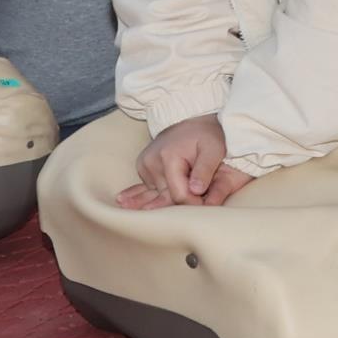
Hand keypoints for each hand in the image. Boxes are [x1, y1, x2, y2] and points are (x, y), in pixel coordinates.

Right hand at [118, 114, 254, 208]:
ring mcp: (145, 166)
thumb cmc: (205, 134)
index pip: (178, 194)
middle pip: (165, 197)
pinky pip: (147, 189)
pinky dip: (147, 198)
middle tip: (192, 215)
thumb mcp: (213, 148)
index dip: (193, 203)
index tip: (205, 206)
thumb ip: (205, 170)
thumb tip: (196, 191)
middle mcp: (152, 163)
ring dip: (168, 202)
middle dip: (180, 206)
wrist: (189, 118)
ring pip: (157, 195)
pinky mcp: (143, 169)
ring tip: (157, 218)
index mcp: (168, 158)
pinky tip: (124, 203)